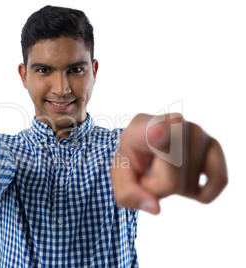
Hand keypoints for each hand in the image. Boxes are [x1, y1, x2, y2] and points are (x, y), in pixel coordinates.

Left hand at [110, 113, 227, 213]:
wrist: (144, 144)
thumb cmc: (132, 160)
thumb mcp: (120, 177)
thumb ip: (128, 194)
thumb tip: (155, 208)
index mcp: (142, 127)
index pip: (153, 131)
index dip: (156, 133)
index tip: (157, 130)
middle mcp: (174, 124)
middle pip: (171, 183)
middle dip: (156, 189)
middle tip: (148, 172)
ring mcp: (197, 132)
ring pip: (189, 187)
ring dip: (175, 189)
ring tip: (164, 170)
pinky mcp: (214, 145)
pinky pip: (219, 181)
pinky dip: (202, 192)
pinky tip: (186, 180)